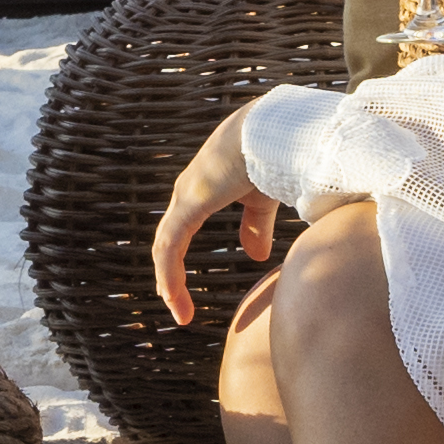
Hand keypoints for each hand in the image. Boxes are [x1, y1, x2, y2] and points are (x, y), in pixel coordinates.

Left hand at [146, 117, 295, 330]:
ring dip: (169, 281)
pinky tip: (172, 295)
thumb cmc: (272, 157)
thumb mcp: (262, 201)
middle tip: (177, 307)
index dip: (177, 262)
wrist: (278, 133)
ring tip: (178, 311)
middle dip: (170, 276)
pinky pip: (170, 245)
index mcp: (201, 192)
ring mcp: (186, 196)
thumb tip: (255, 256)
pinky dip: (169, 272)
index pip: (179, 232)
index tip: (184, 292)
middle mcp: (187, 193)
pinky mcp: (190, 203)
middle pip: (168, 241)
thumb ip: (254, 227)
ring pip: (166, 247)